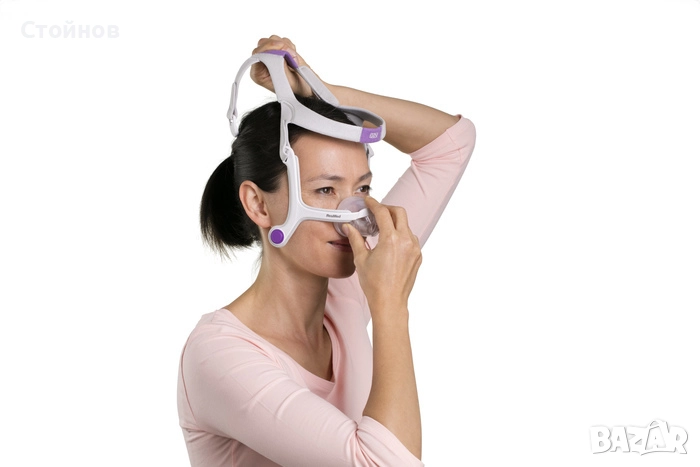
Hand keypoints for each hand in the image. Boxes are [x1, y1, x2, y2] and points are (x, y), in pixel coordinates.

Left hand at [250, 35, 312, 96]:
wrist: (305, 89)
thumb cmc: (294, 89)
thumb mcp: (286, 80)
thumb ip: (280, 66)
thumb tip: (277, 52)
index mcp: (258, 73)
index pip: (257, 54)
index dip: (269, 49)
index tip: (281, 50)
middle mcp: (262, 63)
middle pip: (263, 44)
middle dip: (278, 46)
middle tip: (290, 54)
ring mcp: (270, 55)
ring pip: (273, 39)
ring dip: (285, 46)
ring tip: (293, 59)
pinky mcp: (278, 51)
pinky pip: (282, 40)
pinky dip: (290, 46)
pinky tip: (293, 57)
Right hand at [345, 197, 421, 314]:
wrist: (390, 302)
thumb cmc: (375, 284)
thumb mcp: (361, 259)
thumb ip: (356, 239)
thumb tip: (349, 226)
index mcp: (391, 239)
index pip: (383, 212)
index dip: (374, 204)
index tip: (368, 202)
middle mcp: (406, 241)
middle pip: (399, 212)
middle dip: (387, 208)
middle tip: (376, 212)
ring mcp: (415, 248)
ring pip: (406, 225)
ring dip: (395, 222)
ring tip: (382, 229)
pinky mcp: (418, 256)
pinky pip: (411, 238)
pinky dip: (401, 235)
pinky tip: (390, 243)